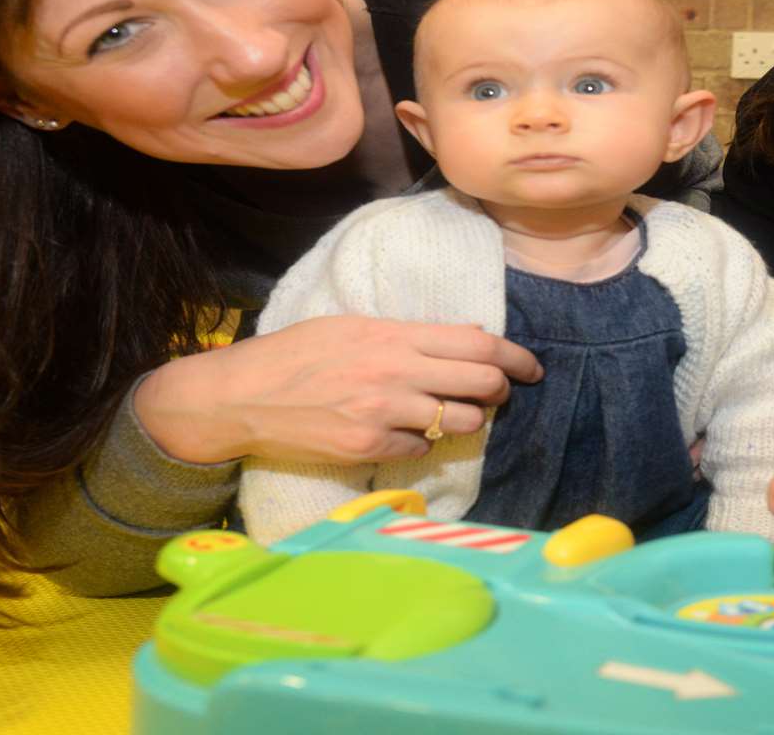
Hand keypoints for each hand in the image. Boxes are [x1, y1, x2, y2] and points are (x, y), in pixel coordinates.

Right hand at [132, 315, 542, 465]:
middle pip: (482, 383)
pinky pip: (421, 447)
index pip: (478, 344)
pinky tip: (404, 431)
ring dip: (468, 419)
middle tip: (500, 393)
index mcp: (393, 335)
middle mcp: (396, 373)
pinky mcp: (369, 447)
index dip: (516, 356)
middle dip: (502, 390)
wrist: (242, 396)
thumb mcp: (353, 326)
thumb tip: (468, 338)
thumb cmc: (295, 354)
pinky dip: (422, 441)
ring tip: (454, 414)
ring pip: (462, 421)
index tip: (531, 366)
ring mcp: (384, 414)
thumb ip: (410, 334)